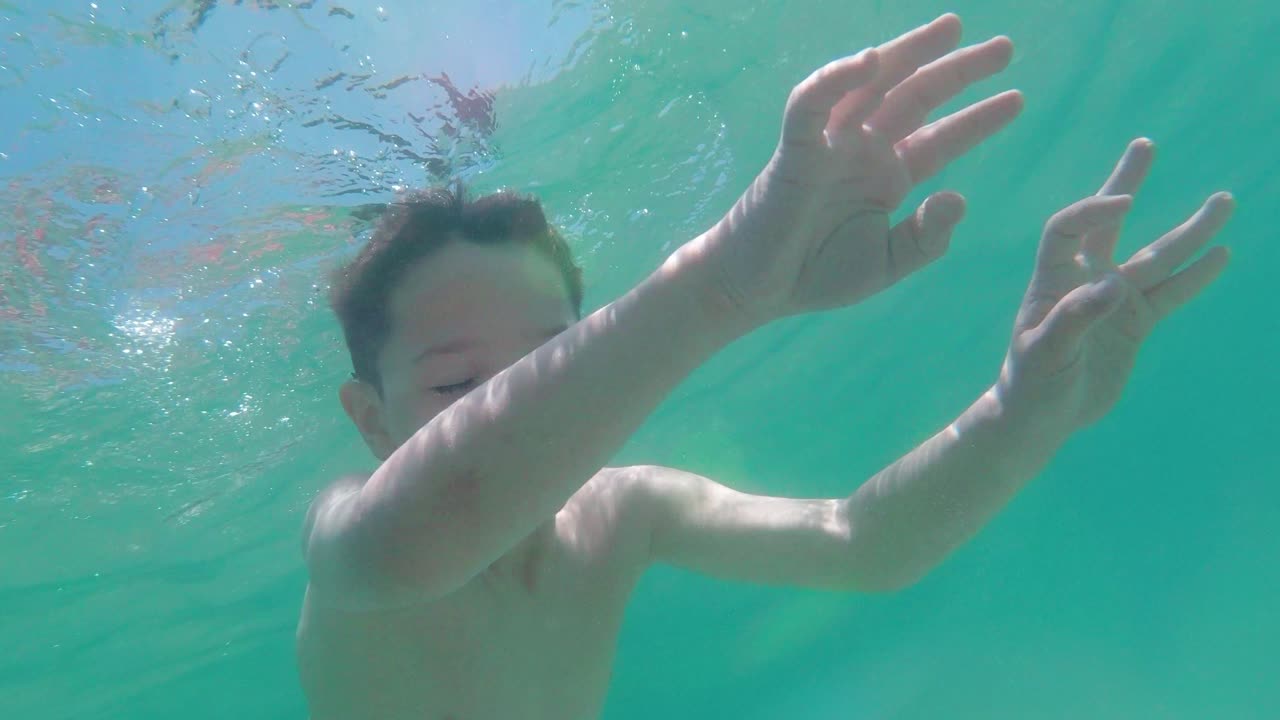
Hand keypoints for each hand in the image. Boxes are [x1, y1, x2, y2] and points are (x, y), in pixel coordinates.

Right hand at [689, 14, 1021, 326]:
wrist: (758, 291)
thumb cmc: (815, 276)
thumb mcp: (887, 264)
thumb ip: (926, 238)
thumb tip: (959, 196)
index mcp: (887, 177)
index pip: (940, 137)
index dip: (978, 118)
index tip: (1017, 98)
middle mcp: (864, 151)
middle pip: (917, 97)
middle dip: (958, 70)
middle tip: (1004, 47)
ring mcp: (831, 145)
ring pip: (873, 84)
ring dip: (910, 53)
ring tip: (953, 28)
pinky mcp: (796, 149)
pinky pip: (813, 104)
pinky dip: (838, 78)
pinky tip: (872, 59)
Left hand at [994, 138, 1234, 433]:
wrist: (1041, 416)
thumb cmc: (1031, 383)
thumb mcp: (1045, 353)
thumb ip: (1076, 319)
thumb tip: (1114, 287)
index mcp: (1051, 280)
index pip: (1067, 229)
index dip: (1091, 211)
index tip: (1123, 204)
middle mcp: (1084, 280)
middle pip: (1108, 223)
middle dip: (1126, 183)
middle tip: (1145, 144)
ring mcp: (1113, 300)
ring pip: (1156, 256)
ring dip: (1189, 231)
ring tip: (1224, 200)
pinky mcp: (1135, 323)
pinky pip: (1171, 293)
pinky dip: (1196, 275)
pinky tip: (1222, 254)